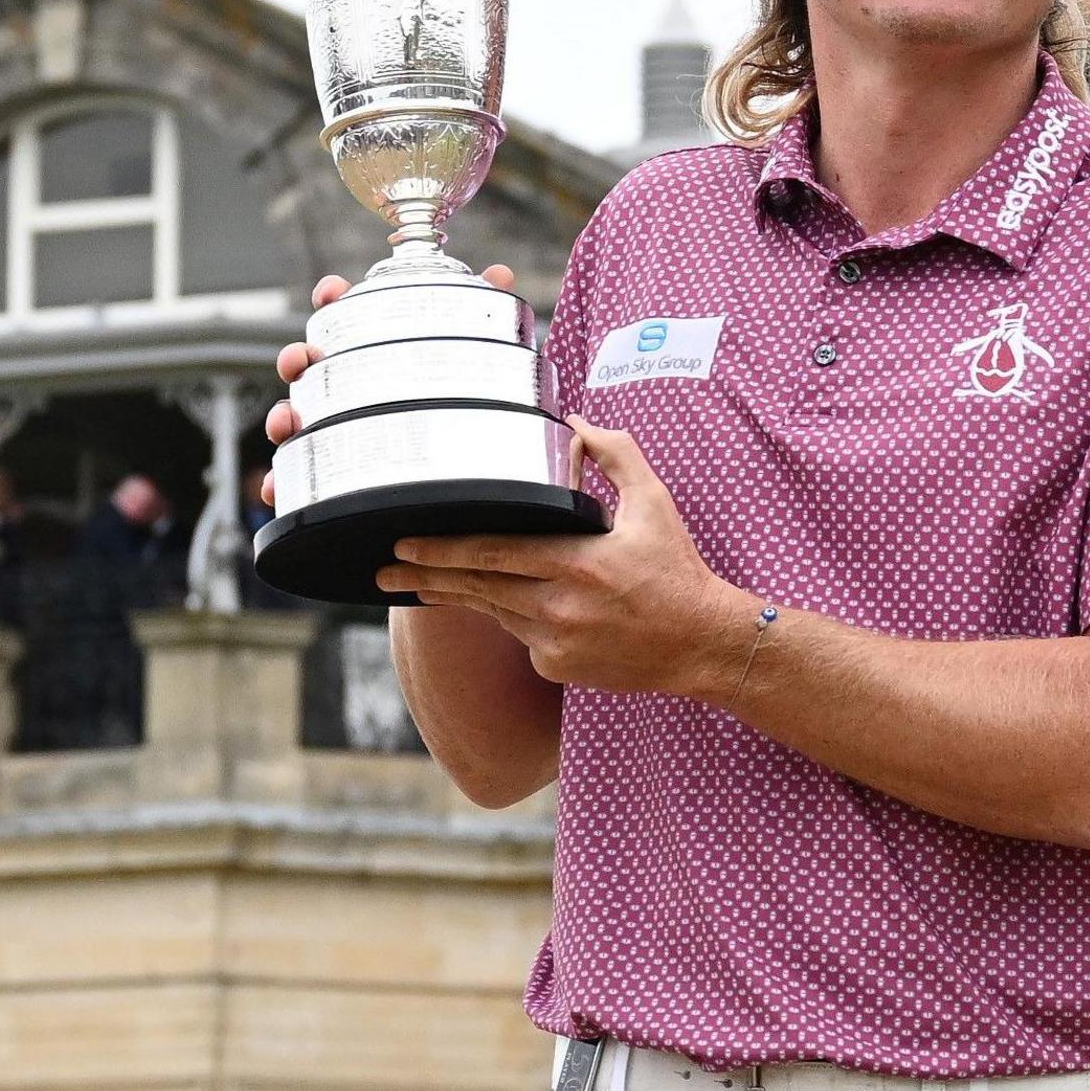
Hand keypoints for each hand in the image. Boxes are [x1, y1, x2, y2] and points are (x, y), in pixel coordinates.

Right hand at [258, 264, 519, 506]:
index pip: (346, 316)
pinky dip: (278, 482)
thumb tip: (500, 273)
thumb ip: (487, 314)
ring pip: (293, 418)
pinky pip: (295, 479)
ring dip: (280, 416)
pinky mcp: (331, 475)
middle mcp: (347, 388)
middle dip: (296, 356)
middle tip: (302, 359)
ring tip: (286, 422)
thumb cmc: (462, 406)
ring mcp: (334, 428)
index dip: (333, 299)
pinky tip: (275, 489)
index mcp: (375, 354)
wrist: (468, 477)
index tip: (332, 292)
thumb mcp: (480, 359)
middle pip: (308, 365)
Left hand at [372, 419, 747, 695]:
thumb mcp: (654, 503)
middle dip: (426, 576)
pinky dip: (512, 618)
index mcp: (578, 563)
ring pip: (494, 612)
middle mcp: (560, 608)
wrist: (703, 643)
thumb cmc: (677, 570)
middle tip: (386, 569)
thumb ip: (614, 455)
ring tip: (418, 584)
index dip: (444, 548)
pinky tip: (508, 605)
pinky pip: (519, 637)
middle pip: (477, 587)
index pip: (494, 552)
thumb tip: (575, 422)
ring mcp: (556, 644)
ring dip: (458, 596)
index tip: (405, 542)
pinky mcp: (557, 669)